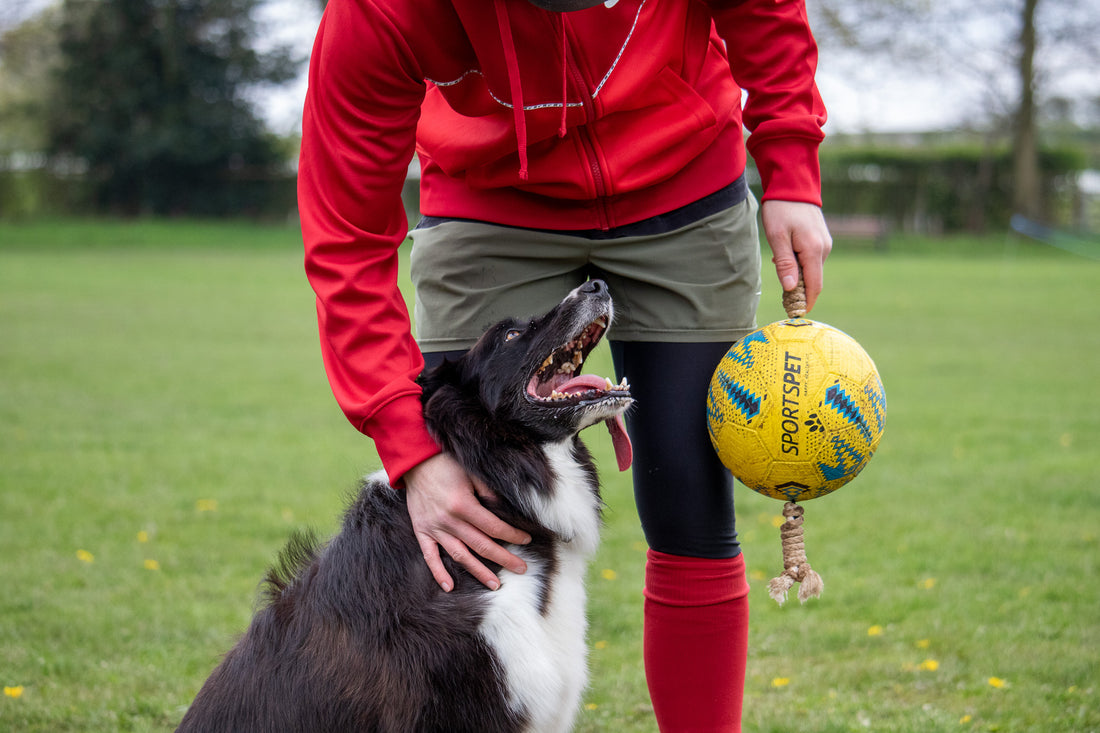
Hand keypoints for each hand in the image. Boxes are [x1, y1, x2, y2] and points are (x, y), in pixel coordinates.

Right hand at [404, 453, 530, 591]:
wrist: (415, 461)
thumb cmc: (446, 464)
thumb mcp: (471, 473)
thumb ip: (488, 492)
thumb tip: (504, 510)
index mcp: (464, 505)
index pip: (494, 527)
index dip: (512, 535)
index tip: (526, 540)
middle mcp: (449, 521)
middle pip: (482, 545)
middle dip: (504, 559)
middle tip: (522, 569)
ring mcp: (434, 528)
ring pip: (460, 556)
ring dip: (478, 572)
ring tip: (495, 584)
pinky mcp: (422, 531)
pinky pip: (430, 556)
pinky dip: (438, 573)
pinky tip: (449, 587)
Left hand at [760, 200, 832, 312]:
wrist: (793, 184)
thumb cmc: (781, 209)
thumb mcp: (777, 237)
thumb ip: (785, 263)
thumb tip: (791, 288)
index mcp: (814, 250)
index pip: (814, 286)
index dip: (806, 302)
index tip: (796, 315)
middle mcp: (824, 249)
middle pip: (814, 280)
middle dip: (800, 292)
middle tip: (782, 299)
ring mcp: (825, 243)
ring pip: (812, 270)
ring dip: (798, 276)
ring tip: (778, 267)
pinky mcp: (822, 239)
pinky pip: (812, 259)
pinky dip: (800, 264)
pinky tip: (785, 255)